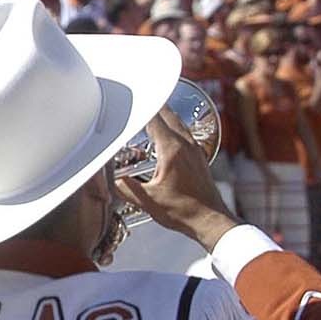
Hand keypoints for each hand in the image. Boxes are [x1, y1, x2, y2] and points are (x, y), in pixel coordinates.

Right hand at [113, 107, 238, 252]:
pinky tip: (167, 135)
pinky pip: (184, 134)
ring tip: (151, 111)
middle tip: (138, 98)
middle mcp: (186, 145)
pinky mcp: (199, 157)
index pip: (154, 119)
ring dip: (164, 115)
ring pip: (178, 123)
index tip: (130, 98)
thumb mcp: (147, 200)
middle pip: (168, 115)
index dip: (141, 107)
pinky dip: (173, 127)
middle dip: (152, 105)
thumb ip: (125, 188)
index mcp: (171, 150)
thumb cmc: (183, 211)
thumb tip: (109, 181)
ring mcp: (195, 150)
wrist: (211, 220)